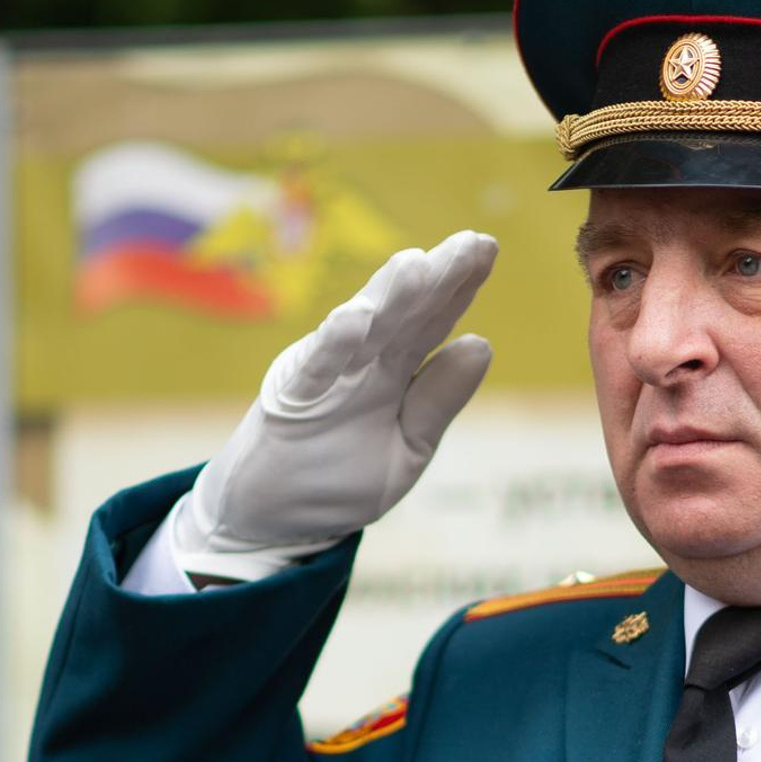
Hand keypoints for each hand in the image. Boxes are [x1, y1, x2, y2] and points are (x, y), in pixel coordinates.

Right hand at [171, 230, 496, 579]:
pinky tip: (353, 320)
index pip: (432, 323)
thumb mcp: (407, 447)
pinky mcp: (291, 400)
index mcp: (393, 372)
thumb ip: (437, 402)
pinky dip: (332, 347)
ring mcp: (327, 378)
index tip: (486, 248)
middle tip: (471, 243)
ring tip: (417, 264)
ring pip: (363, 333)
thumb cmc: (339, 478)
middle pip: (405, 317)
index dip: (459, 288)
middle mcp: (363, 364)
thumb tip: (481, 344)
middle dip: (436, 280)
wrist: (274, 518)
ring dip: (388, 300)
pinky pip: (314, 371)